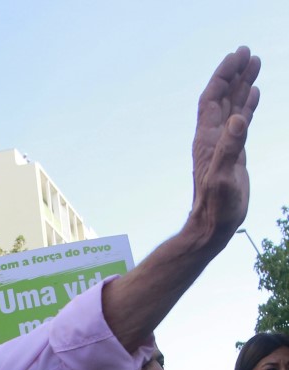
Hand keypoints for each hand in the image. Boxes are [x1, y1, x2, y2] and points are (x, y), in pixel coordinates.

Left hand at [191, 46, 259, 244]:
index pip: (212, 98)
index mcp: (207, 138)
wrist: (214, 225)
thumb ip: (231, 148)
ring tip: (255, 63)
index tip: (236, 56)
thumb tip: (239, 118)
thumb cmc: (216, 205)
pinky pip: (242, 122)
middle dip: (233, 73)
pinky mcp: (235, 153)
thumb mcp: (223, 177)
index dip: (222, 76)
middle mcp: (213, 137)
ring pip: (234, 106)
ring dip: (243, 84)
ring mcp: (224, 144)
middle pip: (222, 97)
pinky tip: (255, 93)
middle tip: (247, 51)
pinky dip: (248, 105)